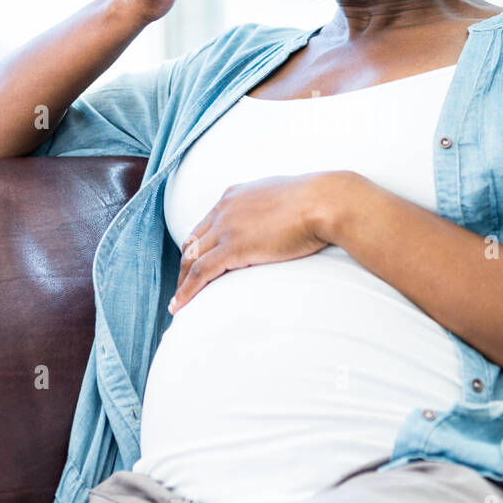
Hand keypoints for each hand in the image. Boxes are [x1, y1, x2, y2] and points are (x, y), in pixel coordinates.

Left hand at [167, 171, 348, 313]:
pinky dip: (186, 291)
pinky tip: (179, 306)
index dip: (199, 246)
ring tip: (177, 301)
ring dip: (181, 282)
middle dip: (185, 265)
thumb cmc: (318, 201)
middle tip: (182, 285)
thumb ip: (271, 209)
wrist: (325, 201)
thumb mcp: (284, 198)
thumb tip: (277, 221)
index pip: (206, 224)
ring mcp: (226, 228)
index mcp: (234, 196)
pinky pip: (200, 273)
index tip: (196, 262)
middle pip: (193, 242)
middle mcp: (224, 209)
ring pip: (191, 259)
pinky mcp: (233, 248)